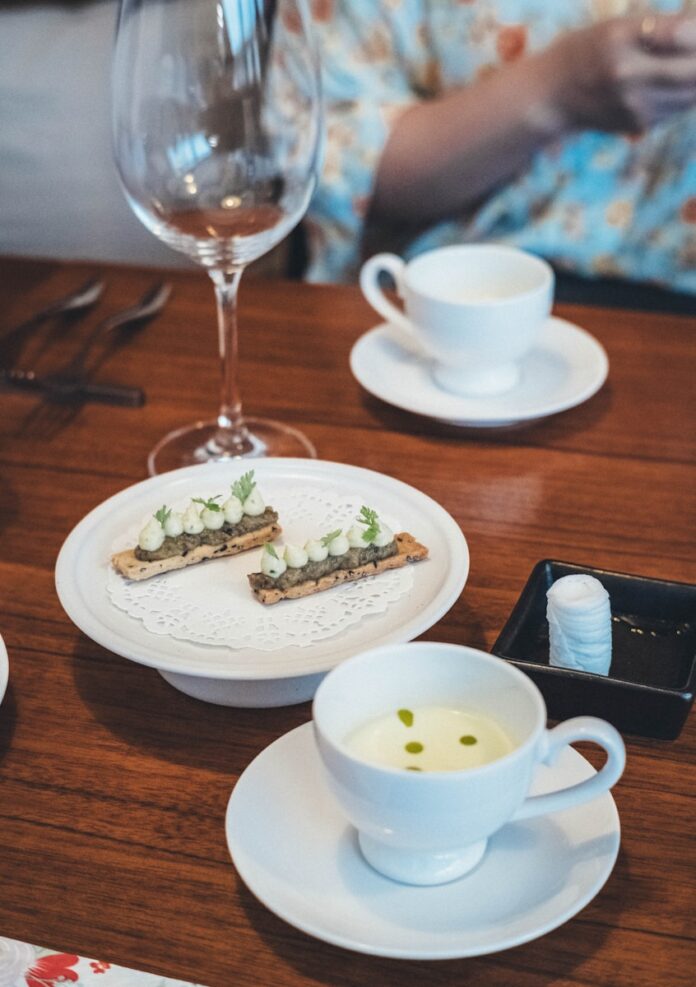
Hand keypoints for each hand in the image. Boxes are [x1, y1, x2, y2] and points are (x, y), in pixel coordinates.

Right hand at [543, 13, 695, 133]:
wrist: (553, 96)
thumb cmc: (589, 50)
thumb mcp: (618, 26)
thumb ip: (663, 28)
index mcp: (621, 40)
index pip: (681, 35)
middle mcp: (627, 75)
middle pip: (694, 72)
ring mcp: (633, 105)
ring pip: (691, 95)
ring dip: (695, 80)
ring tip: (687, 67)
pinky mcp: (638, 125)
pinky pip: (676, 109)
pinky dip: (684, 95)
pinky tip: (671, 84)